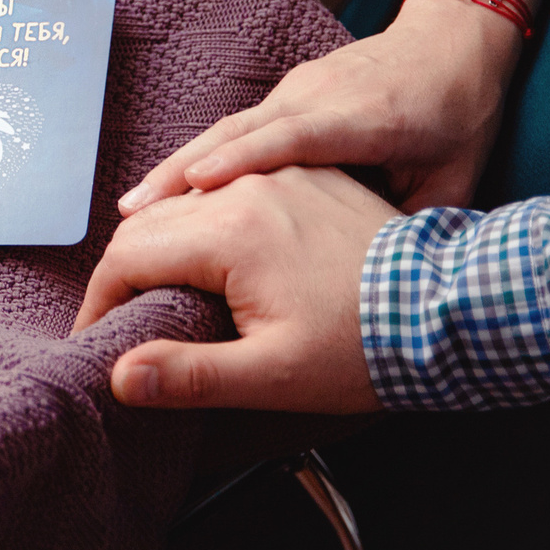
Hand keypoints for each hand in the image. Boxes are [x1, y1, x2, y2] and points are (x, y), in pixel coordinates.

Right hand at [75, 166, 391, 413]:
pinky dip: (202, 211)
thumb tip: (118, 376)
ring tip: (143, 280)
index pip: (128, 256)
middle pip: (153, 221)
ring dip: (158, 237)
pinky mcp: (307, 173)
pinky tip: (202, 242)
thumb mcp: (275, 375)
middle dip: (121, 269)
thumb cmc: (368, 348)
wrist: (455, 306)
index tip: (94, 338)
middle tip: (112, 317)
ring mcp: (280, 174)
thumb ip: (189, 375)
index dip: (99, 300)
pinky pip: (232, 182)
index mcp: (230, 230)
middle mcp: (248, 186)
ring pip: (188, 196)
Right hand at [115, 0, 522, 215]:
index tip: (195, 183)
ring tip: (131, 208)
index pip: (293, 139)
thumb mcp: (456, 179)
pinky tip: (167, 191)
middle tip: (131, 214)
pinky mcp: (288, 90)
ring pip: (226, 127)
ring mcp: (298, 87)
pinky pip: (235, 126)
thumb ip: (412, 223)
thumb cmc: (461, 116)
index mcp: (366, 119)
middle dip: (180, 170)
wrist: (455, 40)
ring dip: (176, 165)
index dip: (242, 159)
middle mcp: (320, 95)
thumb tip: (365, 273)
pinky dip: (198, 156)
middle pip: (237, 131)